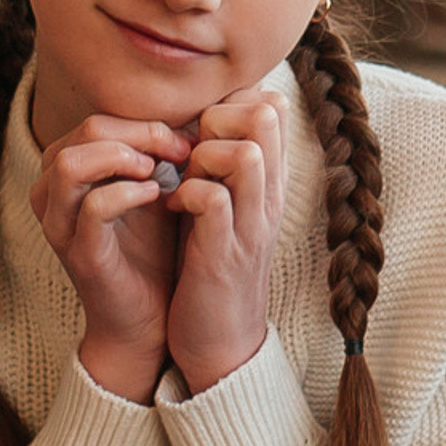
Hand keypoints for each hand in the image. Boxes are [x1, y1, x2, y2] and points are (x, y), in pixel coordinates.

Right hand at [29, 112, 195, 403]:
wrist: (151, 315)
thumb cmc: (153, 246)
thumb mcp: (158, 187)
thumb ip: (163, 151)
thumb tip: (200, 110)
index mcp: (67, 173)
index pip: (97, 121)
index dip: (145, 123)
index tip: (187, 140)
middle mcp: (51, 194)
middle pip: (84, 132)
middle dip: (140, 134)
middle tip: (181, 150)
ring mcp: (59, 225)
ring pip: (71, 163)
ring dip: (123, 157)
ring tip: (159, 171)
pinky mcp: (78, 254)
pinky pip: (91, 207)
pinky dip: (126, 192)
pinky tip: (156, 195)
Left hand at [164, 89, 291, 395]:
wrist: (221, 342)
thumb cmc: (212, 266)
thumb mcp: (226, 206)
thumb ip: (221, 164)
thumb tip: (200, 118)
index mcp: (269, 182)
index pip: (273, 106)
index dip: (232, 102)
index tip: (201, 131)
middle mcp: (269, 197)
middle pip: (267, 116)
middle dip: (219, 118)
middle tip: (190, 150)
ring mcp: (251, 224)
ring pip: (246, 153)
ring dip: (203, 156)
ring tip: (182, 179)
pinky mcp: (224, 253)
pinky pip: (212, 199)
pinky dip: (185, 195)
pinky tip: (171, 209)